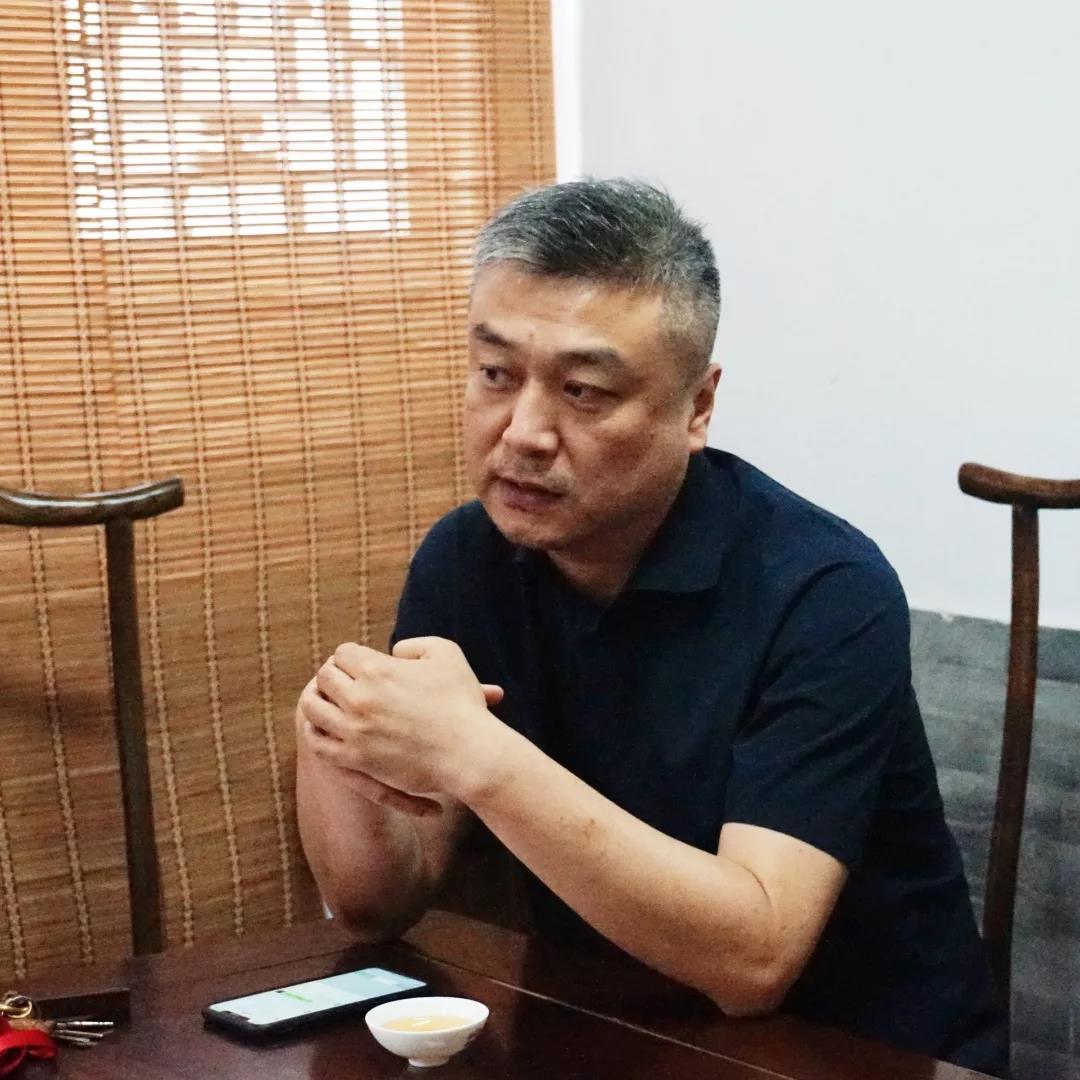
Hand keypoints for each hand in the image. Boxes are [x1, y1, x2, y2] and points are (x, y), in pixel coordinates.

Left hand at [297, 637, 504, 807]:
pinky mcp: (356, 759)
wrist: (468, 752)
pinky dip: (316, 733)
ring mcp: (355, 730)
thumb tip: (392, 654)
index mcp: (377, 668)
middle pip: (325, 677)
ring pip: (314, 708)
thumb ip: (414, 645)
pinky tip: (323, 730)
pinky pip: (320, 744)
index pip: (343, 653)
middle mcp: (360, 697)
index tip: (359, 664)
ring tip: (324, 701)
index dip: (351, 656)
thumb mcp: (446, 653)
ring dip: (318, 700)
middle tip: (343, 681)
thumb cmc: (461, 702)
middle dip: (334, 675)